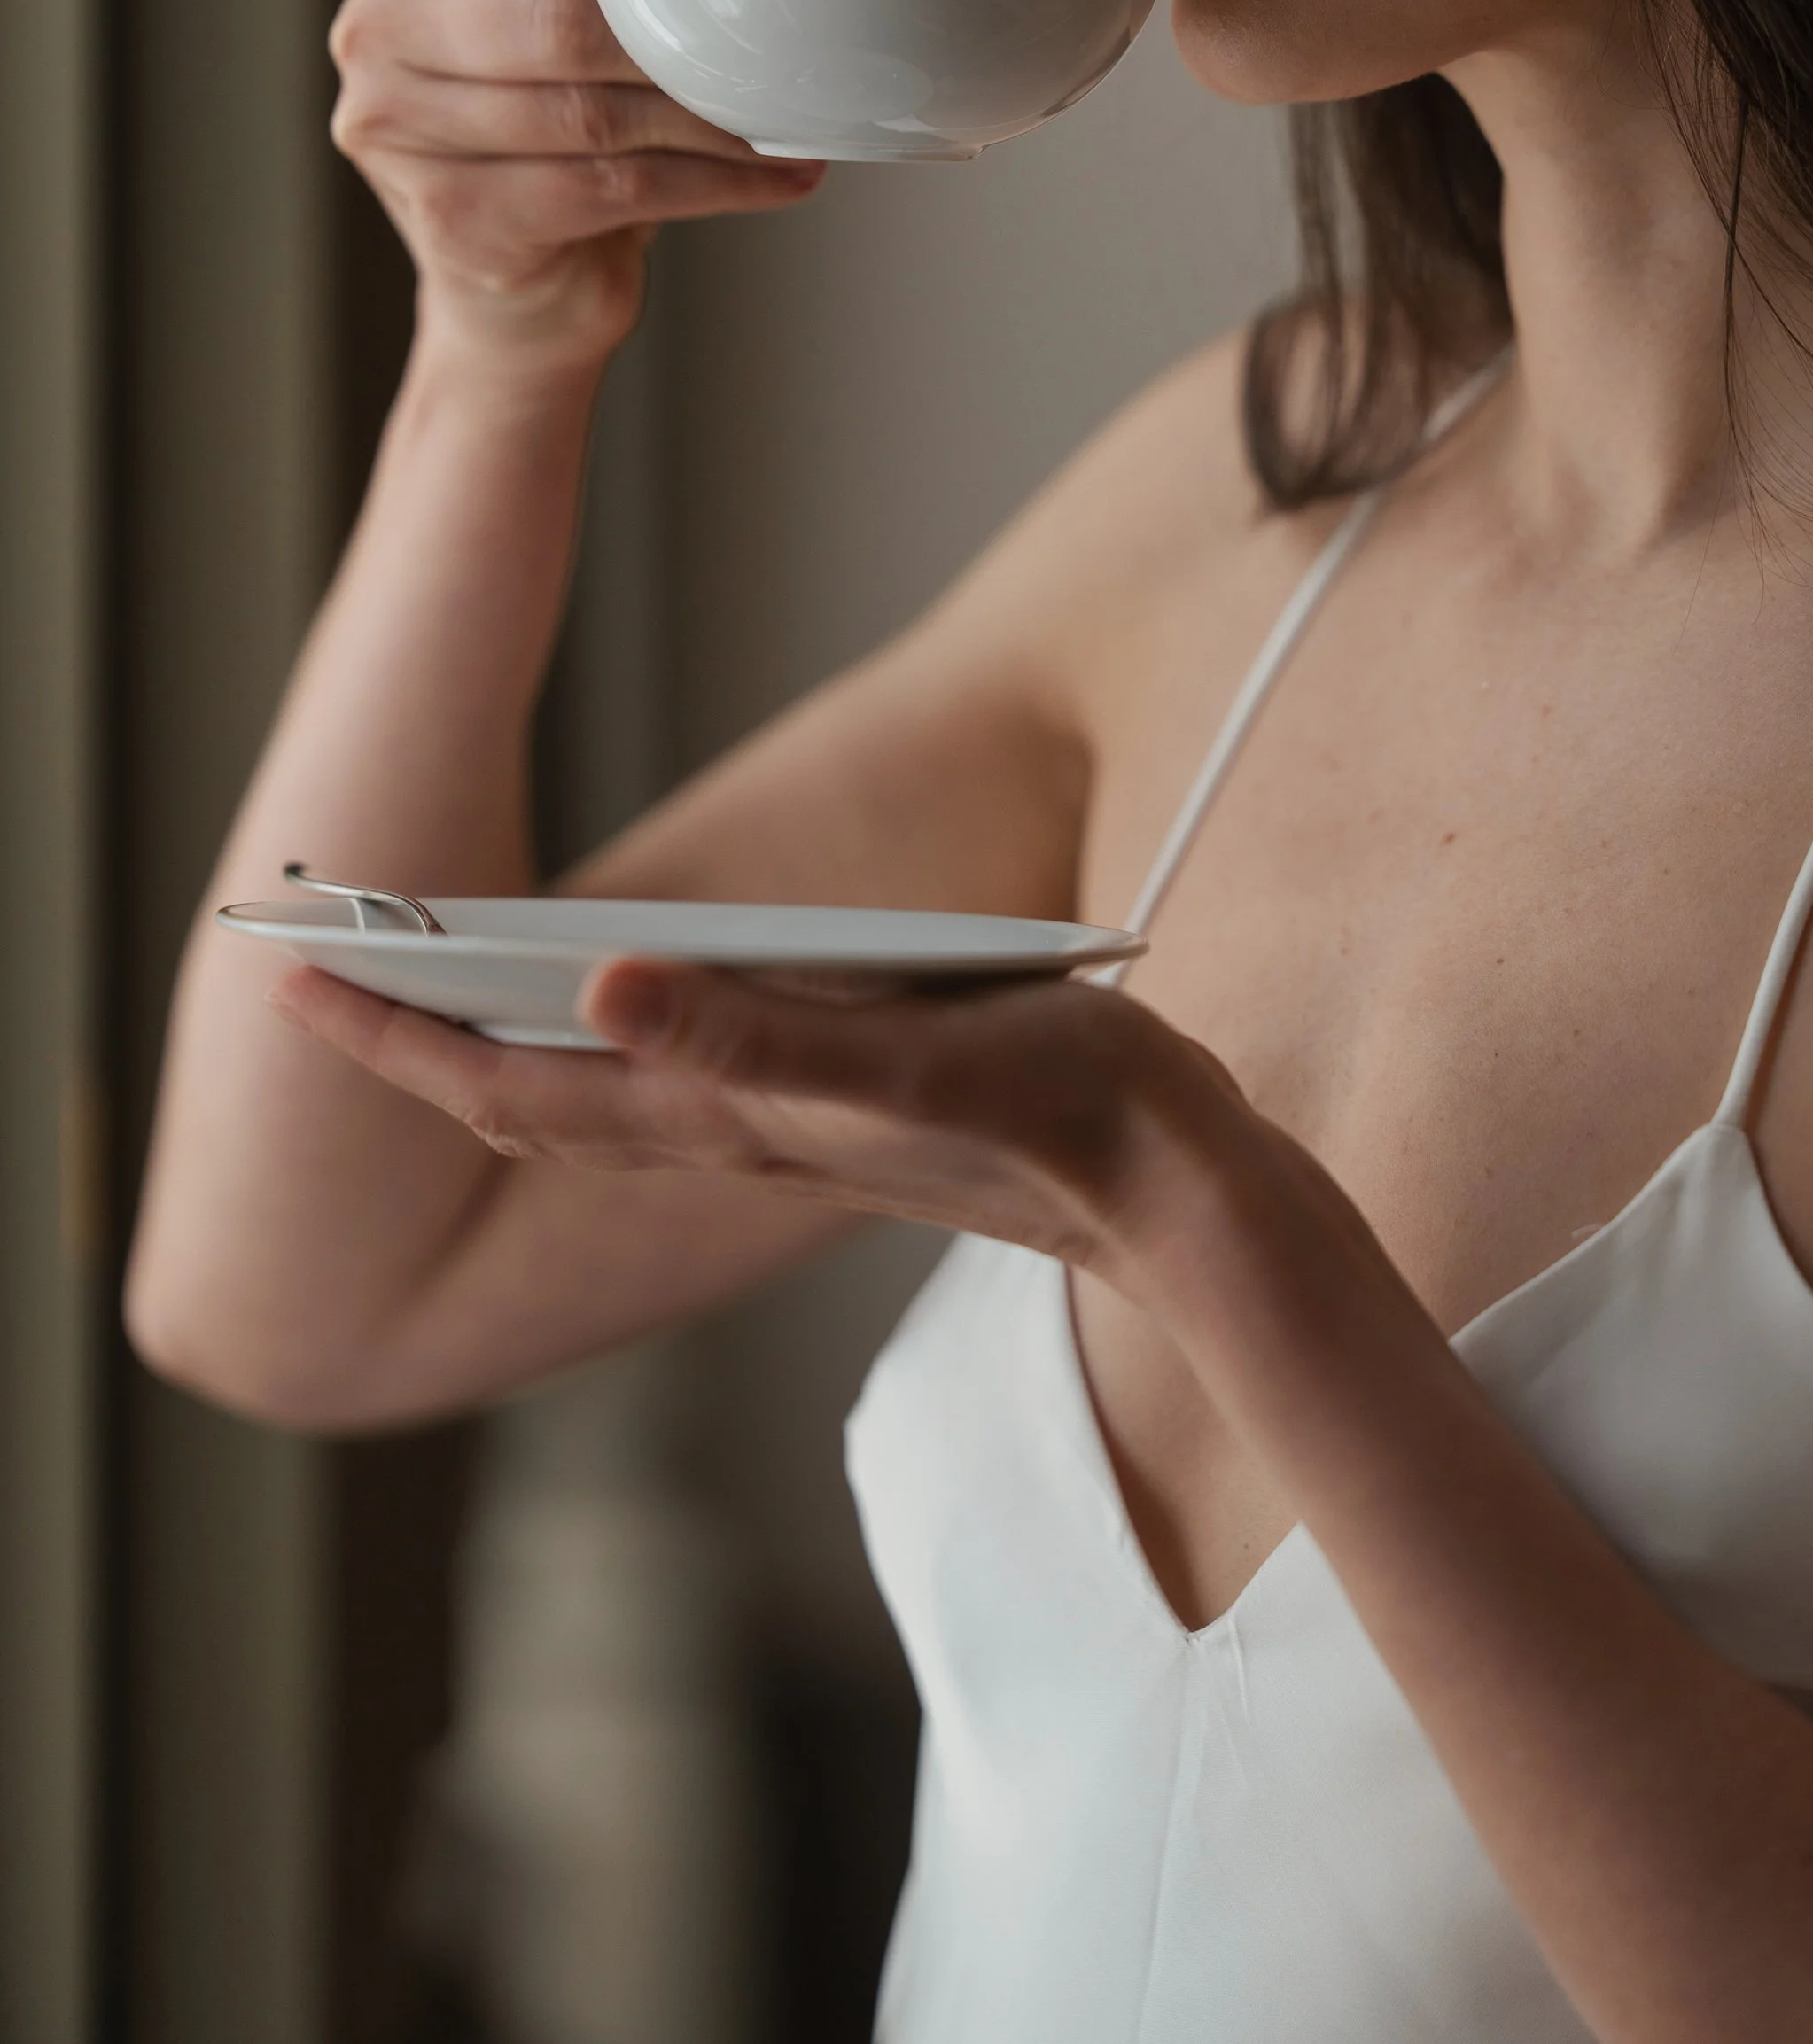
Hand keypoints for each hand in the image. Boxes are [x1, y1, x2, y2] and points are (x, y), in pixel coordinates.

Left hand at [270, 954, 1252, 1291]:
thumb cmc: (1055, 1117)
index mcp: (727, 1118)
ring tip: (427, 983)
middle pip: (524, 1102)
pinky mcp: (826, 1114)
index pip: (512, 1087)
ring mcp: (772, 1132)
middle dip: (410, 1047)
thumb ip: (754, 1039)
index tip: (284, 980)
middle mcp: (728, 1134)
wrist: (1168, 1197)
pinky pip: (663, 1087)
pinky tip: (611, 1008)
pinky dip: (593, 1046)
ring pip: (587, 1101)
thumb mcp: (905, 1061)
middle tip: (311, 975)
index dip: (394, 1041)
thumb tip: (596, 992)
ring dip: (490, 1049)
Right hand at [328, 0, 821, 370]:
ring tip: (793, 123)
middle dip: (687, 50)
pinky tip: (769, 179)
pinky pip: (601, 191)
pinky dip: (704, 186)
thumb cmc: (550, 110)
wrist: (517, 270)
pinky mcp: (448, 216)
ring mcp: (394, 128)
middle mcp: (380, 27)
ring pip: (589, 117)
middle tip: (782, 63)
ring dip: (711, 125)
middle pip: (563, 30)